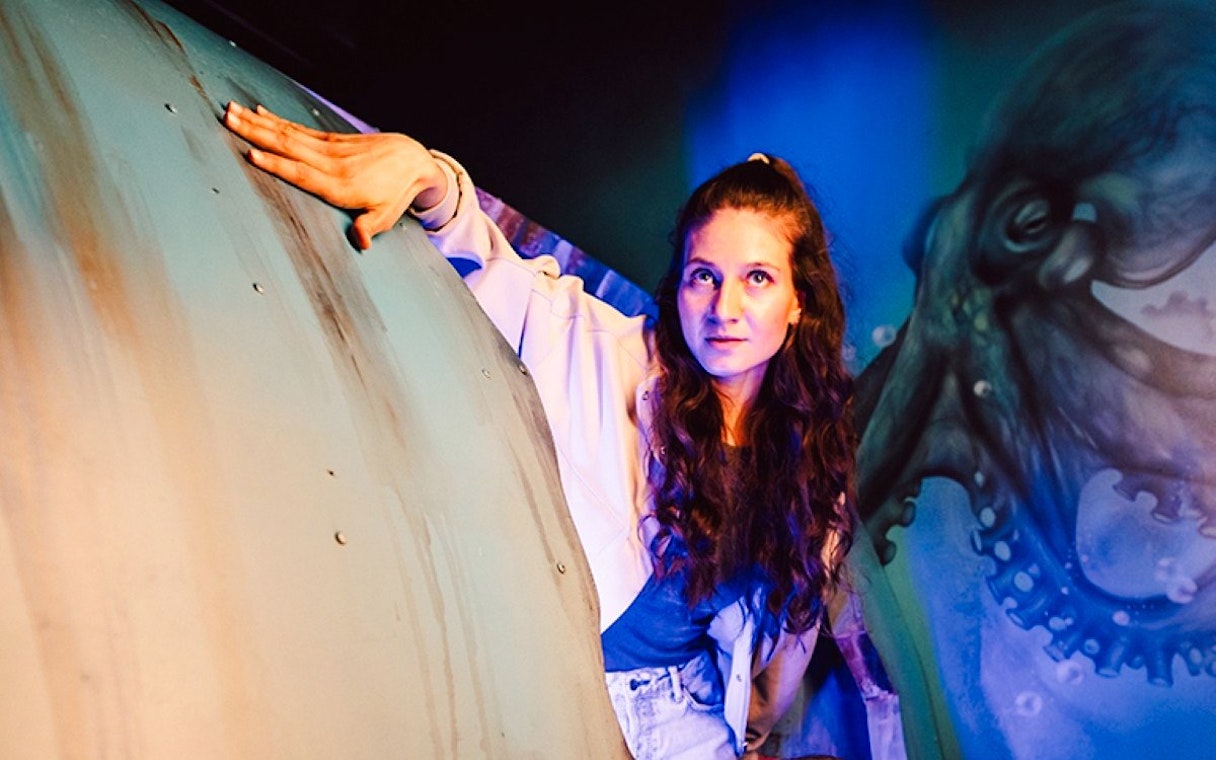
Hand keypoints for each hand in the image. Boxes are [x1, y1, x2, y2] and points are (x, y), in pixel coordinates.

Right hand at [222, 101, 448, 248]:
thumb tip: (360, 243)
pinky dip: (277, 120)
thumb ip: (369, 227)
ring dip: (258, 122)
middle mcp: (331, 163)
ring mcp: (330, 148)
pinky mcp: (332, 139)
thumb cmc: (397, 192)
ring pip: (289, 133)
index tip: (252, 154)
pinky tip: (258, 113)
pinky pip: (299, 129)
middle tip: (228, 120)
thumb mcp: (386, 215)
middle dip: (255, 133)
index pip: (301, 174)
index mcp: (339, 185)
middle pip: (287, 146)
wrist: (413, 159)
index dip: (276, 164)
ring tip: (232, 111)